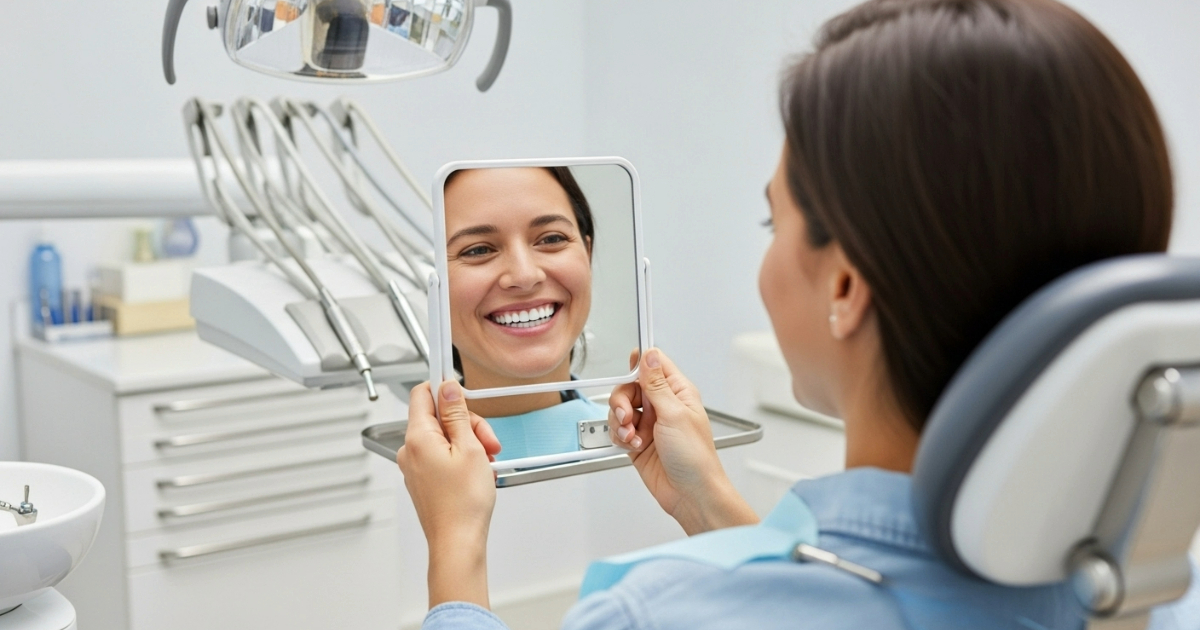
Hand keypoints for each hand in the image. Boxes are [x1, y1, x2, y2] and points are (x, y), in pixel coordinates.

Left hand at [397, 381, 500, 608]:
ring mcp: (415, 466)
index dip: (444, 387)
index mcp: (418, 437)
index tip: (460, 386)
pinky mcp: (423, 479)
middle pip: (438, 417)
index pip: (422, 393)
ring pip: (443, 437)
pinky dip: (461, 457)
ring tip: (486, 460)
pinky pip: (441, 455)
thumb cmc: (463, 504)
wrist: (457, 543)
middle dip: (467, 423)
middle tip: (488, 441)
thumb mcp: (470, 448)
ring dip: (468, 442)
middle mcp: (410, 450)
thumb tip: (448, 388)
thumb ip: (457, 414)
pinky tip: (477, 470)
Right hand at [608, 349, 758, 534]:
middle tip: (627, 416)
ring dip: (620, 422)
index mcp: (677, 392)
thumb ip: (657, 384)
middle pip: (629, 388)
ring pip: (620, 409)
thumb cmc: (696, 458)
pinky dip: (620, 437)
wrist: (690, 494)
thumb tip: (649, 355)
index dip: (637, 366)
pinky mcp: (638, 442)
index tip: (628, 378)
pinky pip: (618, 431)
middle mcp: (663, 405)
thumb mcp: (674, 414)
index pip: (653, 365)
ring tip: (632, 436)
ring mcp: (649, 424)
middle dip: (622, 401)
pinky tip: (633, 446)